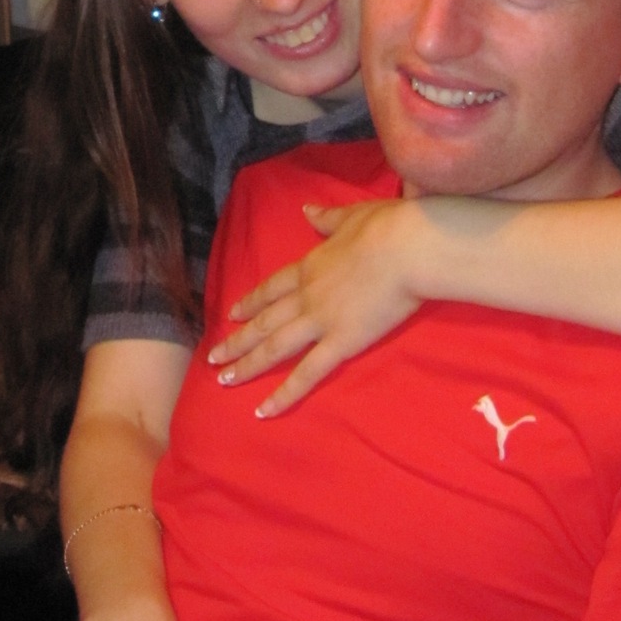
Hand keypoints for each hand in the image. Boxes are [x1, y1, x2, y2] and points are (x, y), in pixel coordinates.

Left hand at [207, 198, 425, 414]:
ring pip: (274, 348)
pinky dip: (283, 394)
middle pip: (264, 322)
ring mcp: (320, 321)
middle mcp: (306, 296)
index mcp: (308, 266)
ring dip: (247, 365)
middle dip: (237, 341)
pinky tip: (264, 409)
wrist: (406, 248)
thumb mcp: (350, 216)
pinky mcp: (341, 343)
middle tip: (213, 357)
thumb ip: (326, 218)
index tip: (231, 314)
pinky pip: (307, 374)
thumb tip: (307, 210)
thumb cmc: (386, 228)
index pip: (271, 288)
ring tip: (224, 380)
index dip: (250, 302)